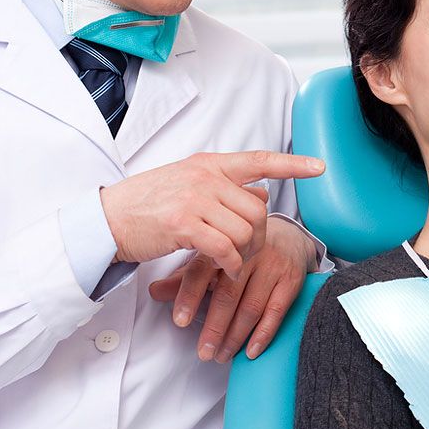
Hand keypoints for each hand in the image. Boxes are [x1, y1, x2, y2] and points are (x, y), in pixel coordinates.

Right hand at [101, 150, 323, 278]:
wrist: (108, 219)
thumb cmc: (147, 205)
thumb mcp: (189, 184)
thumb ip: (225, 186)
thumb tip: (262, 195)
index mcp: (209, 163)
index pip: (259, 159)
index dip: (293, 164)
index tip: (321, 167)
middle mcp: (205, 176)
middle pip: (258, 208)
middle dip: (259, 235)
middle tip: (246, 251)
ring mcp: (195, 199)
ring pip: (245, 229)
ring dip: (244, 253)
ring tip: (231, 261)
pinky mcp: (184, 224)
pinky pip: (225, 247)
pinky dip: (231, 263)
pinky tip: (225, 268)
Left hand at [149, 216, 315, 360]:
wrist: (291, 236)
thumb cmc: (244, 253)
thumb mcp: (214, 258)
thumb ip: (185, 277)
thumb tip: (153, 292)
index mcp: (223, 245)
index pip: (201, 271)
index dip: (189, 296)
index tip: (180, 322)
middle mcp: (248, 253)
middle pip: (227, 294)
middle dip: (214, 327)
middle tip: (203, 352)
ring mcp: (272, 266)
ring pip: (251, 306)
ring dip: (235, 336)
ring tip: (221, 355)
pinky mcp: (291, 279)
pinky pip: (276, 311)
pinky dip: (263, 334)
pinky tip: (251, 351)